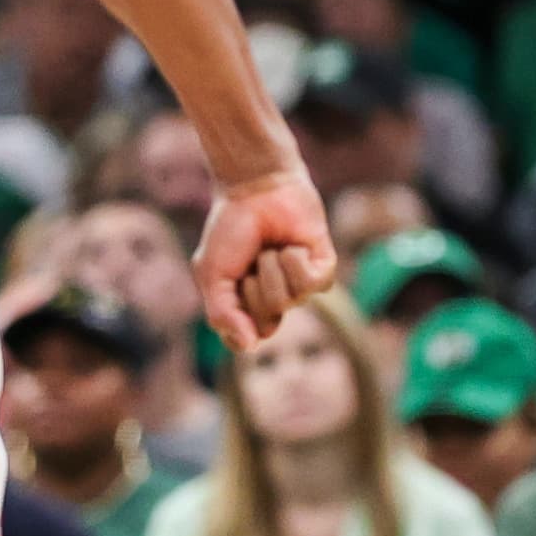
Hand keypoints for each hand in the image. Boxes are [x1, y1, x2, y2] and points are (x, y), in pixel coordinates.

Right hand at [194, 167, 336, 353]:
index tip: (229, 285)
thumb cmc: (230, 230)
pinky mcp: (323, 270)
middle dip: (252, 288)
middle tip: (250, 260)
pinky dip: (293, 260)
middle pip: (267, 323)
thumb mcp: (212, 276)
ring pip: (286, 301)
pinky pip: (310, 284)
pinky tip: (290, 244)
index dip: (235, 317)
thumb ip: (222, 315)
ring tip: (270, 247)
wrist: (254, 188)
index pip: (245, 340)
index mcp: (248, 308)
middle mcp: (277, 303)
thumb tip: (249, 347)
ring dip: (271, 268)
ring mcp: (301, 289)